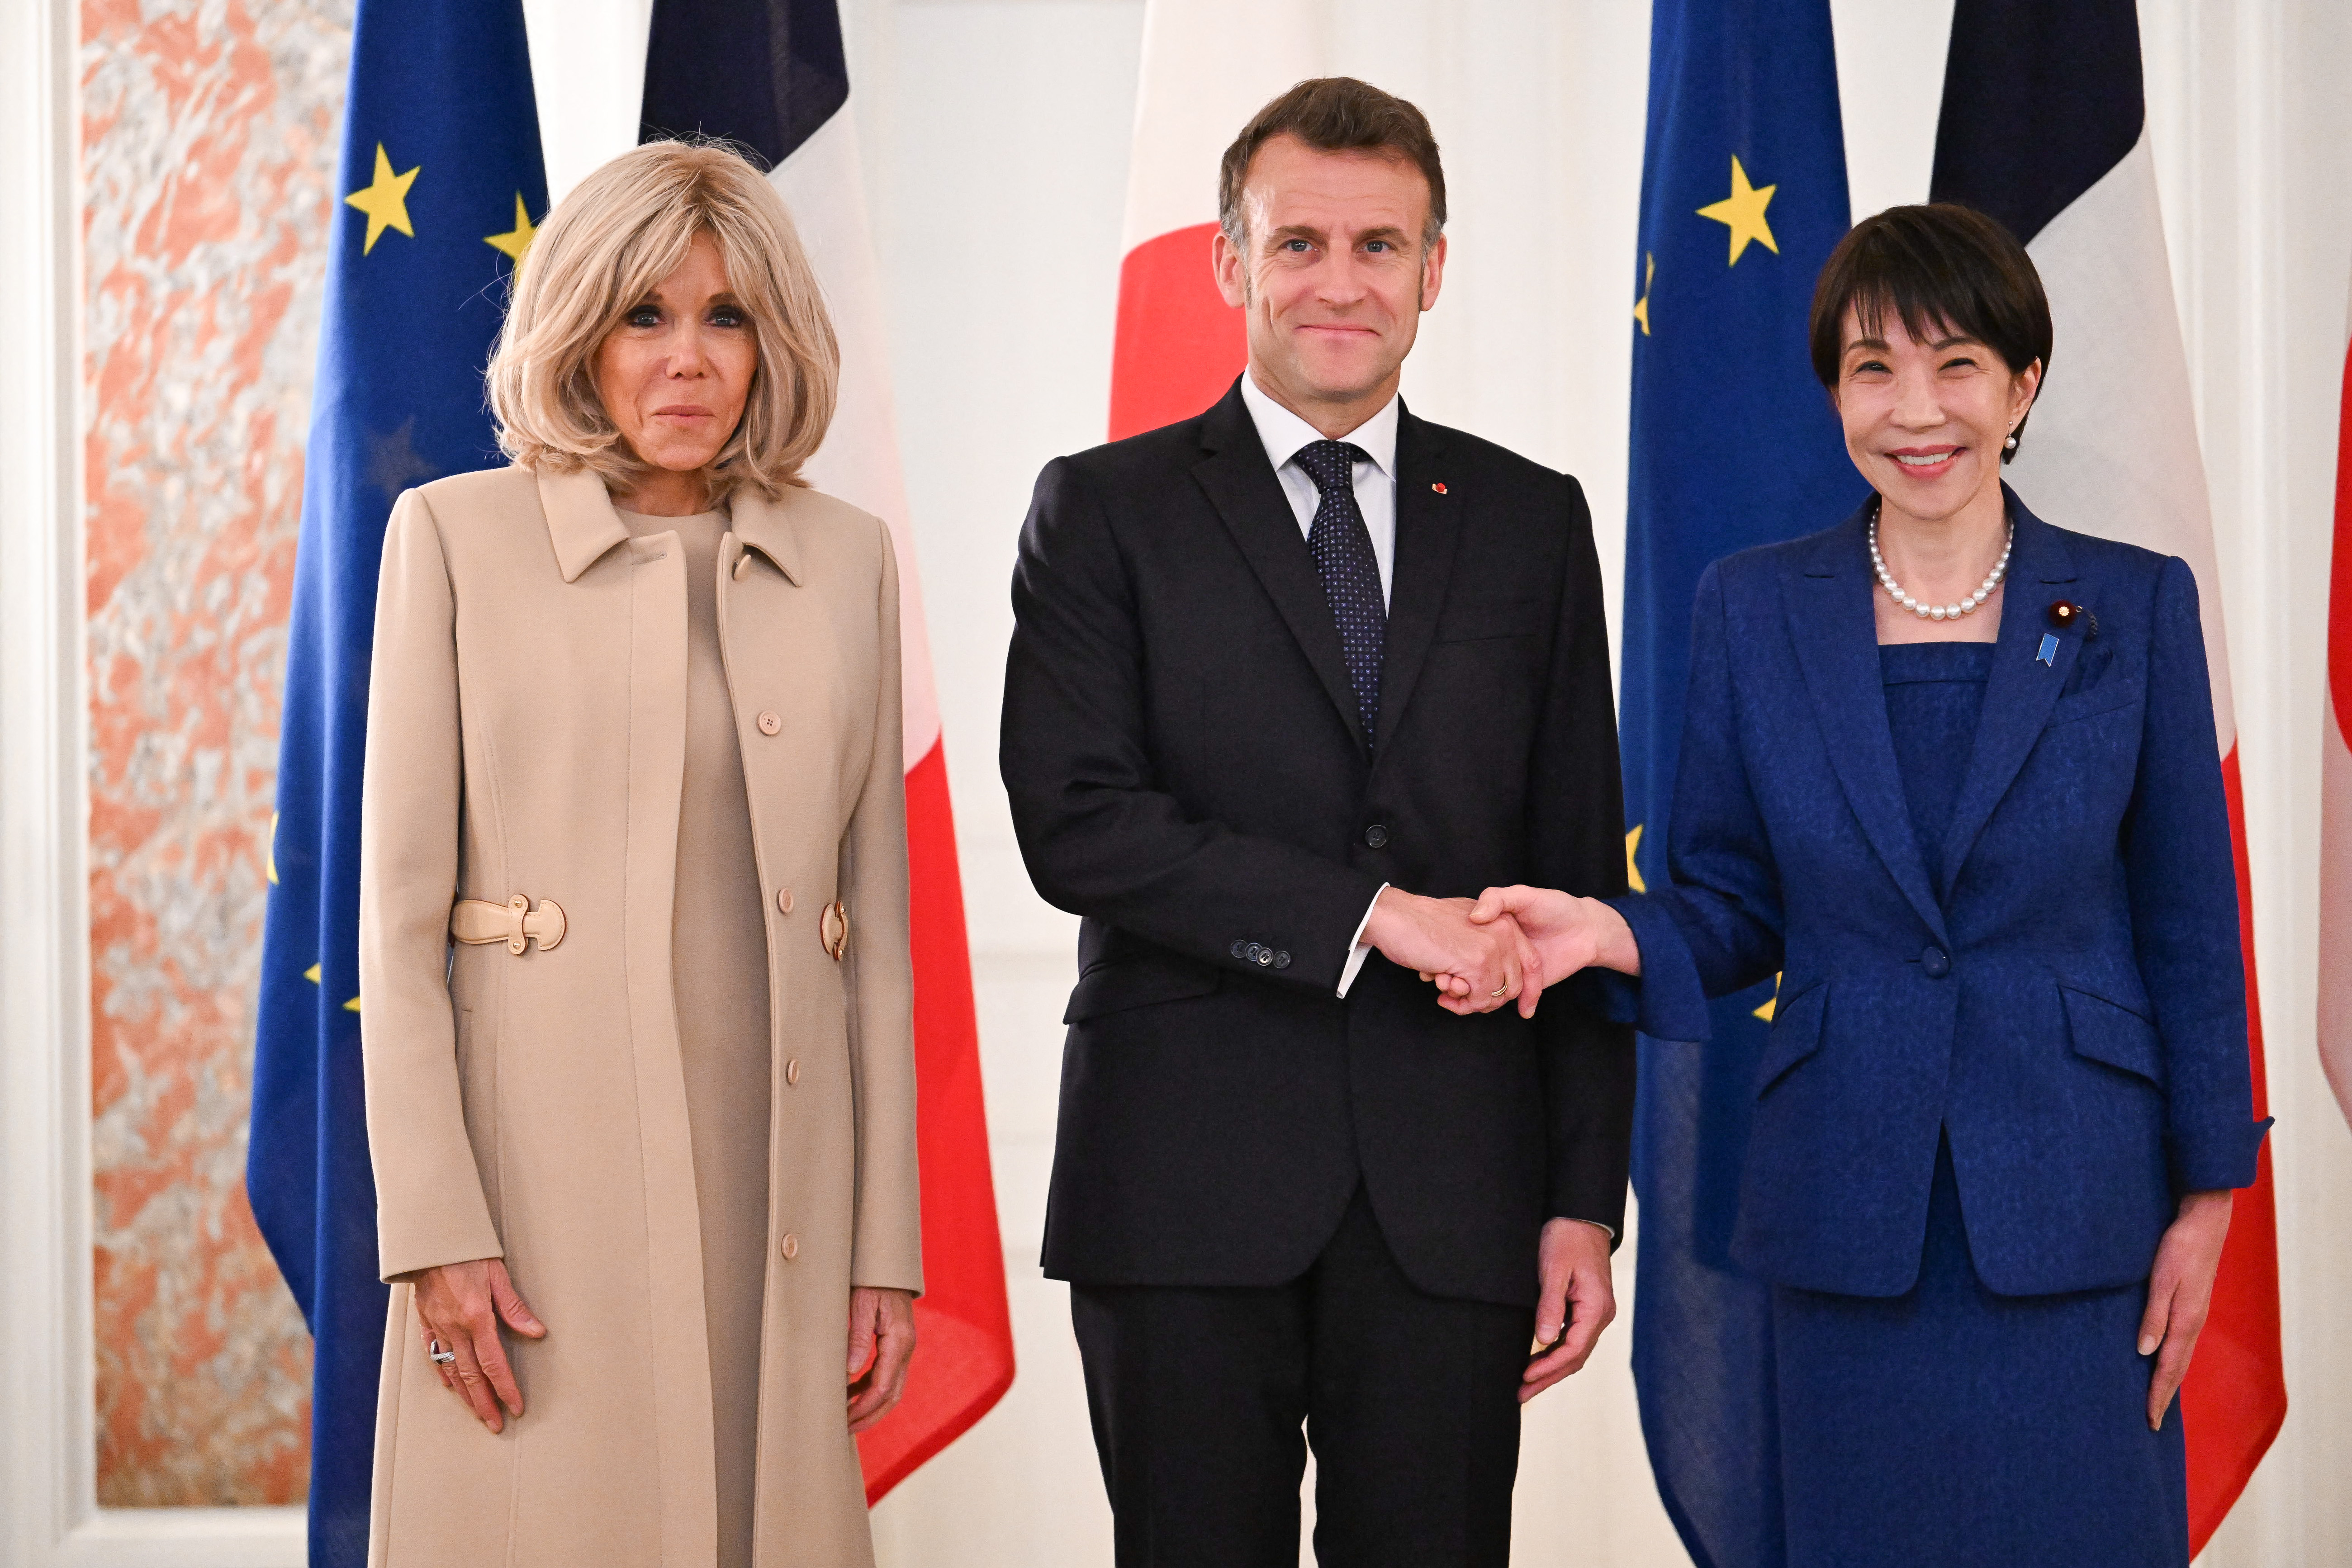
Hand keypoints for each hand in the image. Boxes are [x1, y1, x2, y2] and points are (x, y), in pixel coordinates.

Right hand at [411, 1257, 545, 1432]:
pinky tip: (451, 1385)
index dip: (506, 1388)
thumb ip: (515, 1308)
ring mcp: (438, 1327)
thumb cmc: (468, 1253)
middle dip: (485, 1403)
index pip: (495, 1364)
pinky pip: (433, 1354)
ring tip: (477, 1412)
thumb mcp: (498, 1275)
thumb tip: (537, 1332)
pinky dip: (443, 1372)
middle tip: (495, 1425)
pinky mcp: (425, 1322)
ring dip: (466, 1395)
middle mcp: (456, 1329)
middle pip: (472, 1375)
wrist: (430, 1241)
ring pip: (452, 1370)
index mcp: (477, 1318)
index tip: (515, 1408)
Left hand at [847, 1287, 917, 1432]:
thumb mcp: (861, 1305)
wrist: (887, 1266)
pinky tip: (850, 1392)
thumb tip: (851, 1372)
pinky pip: (886, 1376)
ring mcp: (904, 1348)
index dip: (863, 1407)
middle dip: (869, 1416)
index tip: (843, 1418)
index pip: (883, 1386)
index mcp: (899, 1340)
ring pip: (891, 1389)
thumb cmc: (872, 1282)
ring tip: (845, 1417)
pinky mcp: (896, 1346)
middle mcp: (906, 1348)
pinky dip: (869, 1389)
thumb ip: (858, 1337)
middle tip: (844, 1429)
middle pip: (892, 1395)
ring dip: (870, 1406)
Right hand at [1363, 887, 1538, 1013]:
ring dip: (1471, 1003)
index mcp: (1504, 920)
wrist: (1394, 917)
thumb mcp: (1464, 924)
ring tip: (1448, 994)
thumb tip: (1491, 980)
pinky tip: (1443, 995)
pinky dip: (1461, 1005)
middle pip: (1513, 985)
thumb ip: (1484, 943)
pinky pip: (1478, 1000)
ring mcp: (1491, 947)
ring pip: (1495, 996)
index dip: (1514, 990)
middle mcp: (1504, 932)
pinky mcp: (1476, 963)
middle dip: (1487, 1000)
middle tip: (1461, 998)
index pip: (1528, 964)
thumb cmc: (1421, 923)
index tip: (1490, 1001)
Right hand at [1424, 886, 1641, 1017]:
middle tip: (1437, 983)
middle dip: (1451, 982)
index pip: (1463, 947)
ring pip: (1477, 986)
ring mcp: (1506, 967)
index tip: (1433, 967)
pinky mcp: (1520, 985)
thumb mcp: (1523, 896)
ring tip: (1447, 996)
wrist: (1586, 929)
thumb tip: (1476, 917)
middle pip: (1466, 971)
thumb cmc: (1556, 908)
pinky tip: (1461, 1002)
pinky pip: (1496, 997)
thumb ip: (1499, 899)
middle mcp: (1496, 949)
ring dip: (1460, 995)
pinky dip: (1479, 1003)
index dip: (1448, 958)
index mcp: (1493, 929)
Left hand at [1522, 1218, 1615, 1402]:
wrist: (1580, 1216)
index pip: (1573, 1349)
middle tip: (1521, 1394)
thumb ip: (1550, 1306)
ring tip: (1527, 1385)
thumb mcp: (1553, 1270)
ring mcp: (1596, 1312)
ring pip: (1575, 1350)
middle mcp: (1600, 1314)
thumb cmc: (1566, 1238)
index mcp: (1596, 1307)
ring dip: (1552, 1368)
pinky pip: (1573, 1338)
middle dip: (1548, 1377)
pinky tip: (1539, 1360)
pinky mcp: (1587, 1307)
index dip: (1548, 1367)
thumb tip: (1543, 1339)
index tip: (1526, 1377)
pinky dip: (1556, 1352)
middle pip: (1575, 1357)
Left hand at [2140, 1189, 2231, 1429]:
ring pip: (2180, 1358)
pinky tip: (2164, 1362)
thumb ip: (2153, 1315)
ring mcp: (2195, 1315)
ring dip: (2169, 1381)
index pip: (2167, 1369)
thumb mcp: (2161, 1278)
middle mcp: (2192, 1323)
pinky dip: (2173, 1361)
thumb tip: (2143, 1351)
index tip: (2149, 1421)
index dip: (2157, 1396)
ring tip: (2157, 1400)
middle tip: (2152, 1422)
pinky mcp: (2192, 1305)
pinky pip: (2181, 1343)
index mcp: (2185, 1321)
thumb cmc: (2179, 1246)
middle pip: (2176, 1370)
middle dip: (2163, 1396)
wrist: (2205, 1221)